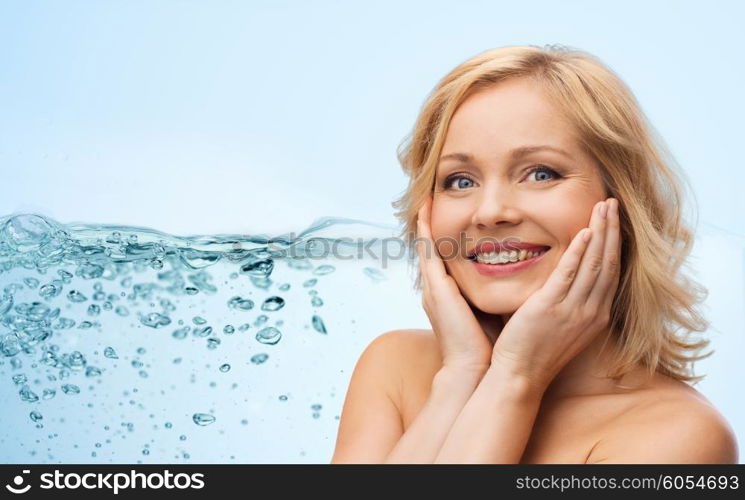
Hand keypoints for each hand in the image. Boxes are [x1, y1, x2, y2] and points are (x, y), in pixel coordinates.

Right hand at [416, 194, 502, 373]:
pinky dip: (426, 229)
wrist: (473, 369)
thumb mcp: (491, 312)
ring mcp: (433, 286)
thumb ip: (498, 295)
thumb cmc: (487, 346)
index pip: (445, 258)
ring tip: (426, 196)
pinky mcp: (436, 286)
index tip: (451, 216)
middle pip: (431, 247)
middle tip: (431, 197)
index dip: (446, 236)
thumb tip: (520, 282)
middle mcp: (436, 288)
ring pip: (427, 244)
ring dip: (426, 220)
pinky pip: (428, 250)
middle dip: (430, 223)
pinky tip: (426, 210)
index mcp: (449, 295)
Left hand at [491, 198, 621, 391]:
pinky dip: (580, 251)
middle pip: (609, 263)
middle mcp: (591, 312)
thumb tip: (559, 276)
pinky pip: (570, 274)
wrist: (519, 376)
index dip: (614, 244)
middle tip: (613, 203)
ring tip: (603, 206)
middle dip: (612, 230)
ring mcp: (574, 311)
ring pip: (595, 264)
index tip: (613, 221)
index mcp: (595, 316)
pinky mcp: (551, 308)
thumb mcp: (559, 324)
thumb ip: (564, 300)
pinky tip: (584, 231)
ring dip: (600, 232)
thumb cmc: (533, 350)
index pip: (611, 273)